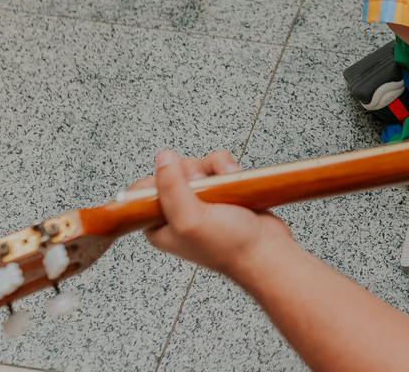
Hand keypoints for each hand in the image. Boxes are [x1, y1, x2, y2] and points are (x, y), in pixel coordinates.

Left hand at [131, 149, 294, 282]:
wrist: (266, 249)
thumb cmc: (229, 247)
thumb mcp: (190, 219)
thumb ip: (170, 187)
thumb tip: (163, 158)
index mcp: (160, 225)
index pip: (142, 192)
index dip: (158, 180)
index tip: (177, 185)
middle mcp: (178, 212)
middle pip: (172, 172)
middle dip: (191, 174)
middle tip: (203, 191)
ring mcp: (202, 201)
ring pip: (197, 166)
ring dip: (213, 170)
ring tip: (224, 187)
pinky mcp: (222, 191)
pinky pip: (218, 166)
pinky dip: (227, 169)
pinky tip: (235, 180)